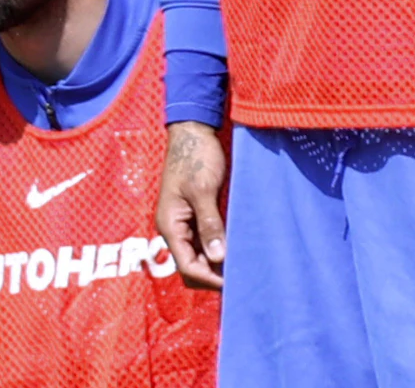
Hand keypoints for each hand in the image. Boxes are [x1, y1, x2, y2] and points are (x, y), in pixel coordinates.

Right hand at [156, 121, 226, 289]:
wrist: (192, 132)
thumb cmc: (196, 157)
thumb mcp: (203, 190)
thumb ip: (209, 224)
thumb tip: (218, 257)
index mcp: (170, 225)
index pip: (187, 266)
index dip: (209, 278)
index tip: (234, 283)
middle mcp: (175, 228)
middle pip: (191, 266)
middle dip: (213, 276)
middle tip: (242, 279)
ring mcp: (184, 222)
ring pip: (199, 254)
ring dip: (217, 263)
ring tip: (243, 267)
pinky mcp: (196, 214)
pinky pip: (205, 240)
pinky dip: (219, 248)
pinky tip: (237, 249)